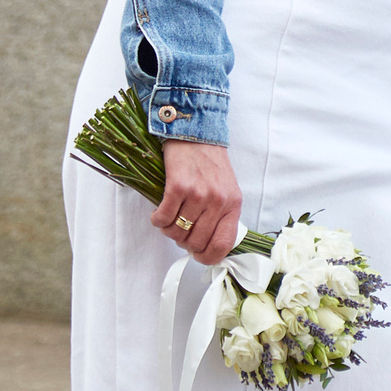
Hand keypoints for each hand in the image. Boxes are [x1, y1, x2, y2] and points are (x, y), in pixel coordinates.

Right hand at [154, 139, 241, 263]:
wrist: (196, 133)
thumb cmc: (210, 163)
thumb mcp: (226, 190)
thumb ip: (221, 216)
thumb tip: (207, 245)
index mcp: (233, 204)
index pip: (224, 244)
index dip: (208, 257)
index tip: (198, 256)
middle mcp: (218, 201)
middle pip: (196, 242)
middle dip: (184, 243)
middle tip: (179, 232)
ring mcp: (199, 194)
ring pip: (178, 232)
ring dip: (168, 230)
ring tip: (169, 219)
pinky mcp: (179, 187)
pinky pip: (163, 219)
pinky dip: (157, 220)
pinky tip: (158, 213)